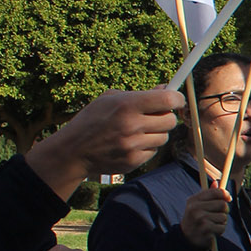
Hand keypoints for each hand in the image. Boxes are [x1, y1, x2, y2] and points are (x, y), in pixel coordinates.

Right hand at [25, 88, 182, 198]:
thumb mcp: (110, 99)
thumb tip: (166, 90)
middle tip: (155, 116)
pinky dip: (146, 147)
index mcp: (127, 105)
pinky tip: (130, 144)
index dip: (176, 99)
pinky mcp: (133, 161)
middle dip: (166, 117)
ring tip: (137, 131)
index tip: (176, 99)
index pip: (168, 100)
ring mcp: (133, 145)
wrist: (73, 151)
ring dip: (155, 133)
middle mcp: (132, 125)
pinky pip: (153, 151)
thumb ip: (140, 95)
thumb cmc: (92, 120)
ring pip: (164, 137)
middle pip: (170, 120)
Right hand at [179, 186, 230, 248]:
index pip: (215, 192)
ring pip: (224, 217)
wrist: (186, 238)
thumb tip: (216, 182)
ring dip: (221, 222)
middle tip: (219, 214)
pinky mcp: (205, 229)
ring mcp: (200, 219)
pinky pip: (222, 227)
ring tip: (212, 224)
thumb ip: (207, 194)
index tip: (228, 198)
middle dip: (224, 210)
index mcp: (193, 200)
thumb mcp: (197, 205)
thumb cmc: (195, 219)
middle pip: (223, 204)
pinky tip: (212, 231)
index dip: (225, 194)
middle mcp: (195, 208)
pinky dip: (220, 230)